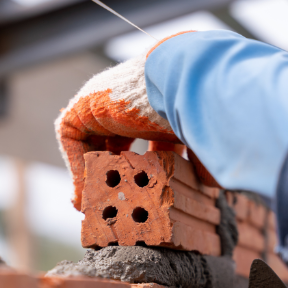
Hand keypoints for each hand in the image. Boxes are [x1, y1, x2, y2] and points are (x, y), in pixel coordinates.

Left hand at [55, 31, 216, 209]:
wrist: (183, 82)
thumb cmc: (198, 108)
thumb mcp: (201, 140)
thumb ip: (203, 160)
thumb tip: (215, 184)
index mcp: (154, 109)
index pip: (145, 142)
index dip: (139, 169)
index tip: (137, 194)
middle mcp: (127, 105)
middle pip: (113, 145)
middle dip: (111, 175)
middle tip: (111, 202)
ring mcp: (104, 101)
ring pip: (90, 143)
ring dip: (91, 174)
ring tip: (94, 205)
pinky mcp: (84, 104)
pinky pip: (71, 138)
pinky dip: (76, 166)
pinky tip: (86, 192)